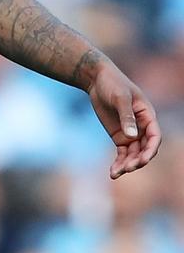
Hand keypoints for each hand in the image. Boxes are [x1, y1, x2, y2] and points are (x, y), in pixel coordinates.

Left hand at [87, 62, 161, 178]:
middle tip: (127, 168)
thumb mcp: (119, 97)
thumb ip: (126, 116)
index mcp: (148, 116)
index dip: (150, 150)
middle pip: (144, 149)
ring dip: (127, 164)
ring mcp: (131, 133)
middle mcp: (142, 127)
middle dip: (138, 160)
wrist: (97, 79)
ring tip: (116, 173)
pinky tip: (113, 172)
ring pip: (133, 154)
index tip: (143, 160)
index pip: (154, 137)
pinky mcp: (119, 136)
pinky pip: (122, 153)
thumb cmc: (112, 84)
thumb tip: (132, 135)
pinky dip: (119, 162)